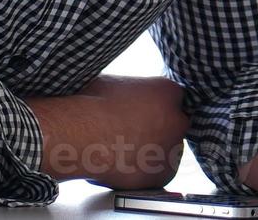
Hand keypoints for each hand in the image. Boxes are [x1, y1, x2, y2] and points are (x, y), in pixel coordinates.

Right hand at [28, 75, 188, 188]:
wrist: (80, 137)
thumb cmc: (90, 107)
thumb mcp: (116, 84)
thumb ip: (134, 92)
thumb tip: (128, 99)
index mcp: (167, 91)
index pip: (171, 99)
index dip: (152, 108)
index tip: (138, 115)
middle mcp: (177, 119)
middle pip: (172, 124)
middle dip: (156, 129)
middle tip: (130, 134)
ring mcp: (173, 147)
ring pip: (166, 150)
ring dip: (151, 151)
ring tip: (122, 151)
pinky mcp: (164, 174)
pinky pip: (158, 173)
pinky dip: (145, 172)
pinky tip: (125, 165)